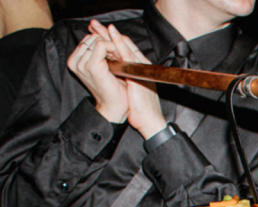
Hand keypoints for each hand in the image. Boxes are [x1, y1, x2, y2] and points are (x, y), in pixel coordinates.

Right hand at [67, 29, 127, 122]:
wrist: (117, 108)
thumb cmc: (115, 90)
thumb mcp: (108, 66)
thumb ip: (103, 51)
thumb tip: (103, 31)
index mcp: (77, 60)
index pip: (88, 38)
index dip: (104, 41)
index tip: (115, 53)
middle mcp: (76, 60)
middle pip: (92, 37)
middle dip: (108, 43)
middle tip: (119, 59)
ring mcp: (81, 63)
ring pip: (97, 39)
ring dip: (112, 46)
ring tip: (120, 62)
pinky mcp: (91, 66)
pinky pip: (102, 45)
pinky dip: (113, 48)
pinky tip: (119, 59)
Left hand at [102, 21, 165, 137]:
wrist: (151, 122)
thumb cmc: (142, 111)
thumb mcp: (134, 91)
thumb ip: (129, 80)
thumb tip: (121, 75)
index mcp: (141, 72)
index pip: (127, 51)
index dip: (114, 41)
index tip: (102, 33)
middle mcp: (143, 68)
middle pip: (126, 47)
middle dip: (110, 35)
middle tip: (97, 25)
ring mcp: (142, 70)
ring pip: (127, 48)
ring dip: (113, 36)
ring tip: (102, 26)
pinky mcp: (139, 75)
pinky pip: (129, 57)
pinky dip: (121, 45)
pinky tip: (113, 36)